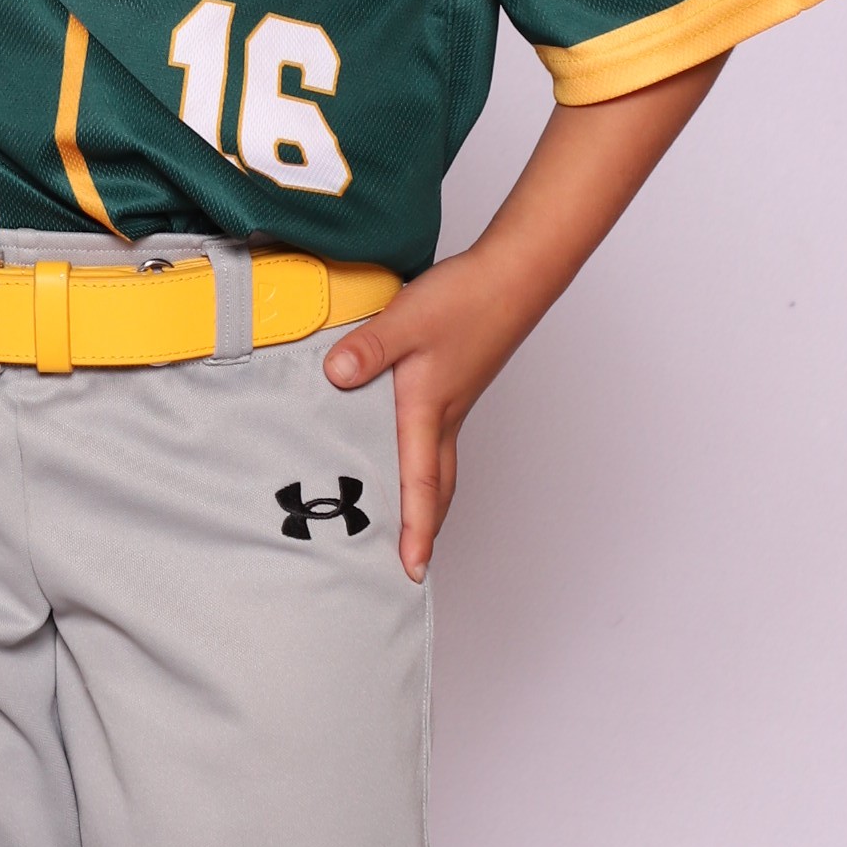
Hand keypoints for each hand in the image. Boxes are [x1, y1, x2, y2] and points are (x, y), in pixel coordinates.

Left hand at [320, 250, 532, 578]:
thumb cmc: (466, 299)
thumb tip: (334, 376)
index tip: (411, 570)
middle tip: (411, 563)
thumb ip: (367, 350)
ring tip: (405, 521)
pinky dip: (424, 461)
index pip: (421, 486)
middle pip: (437, 488)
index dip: (415, 531)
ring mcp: (454, 401)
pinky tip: (401, 446)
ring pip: (440, 465)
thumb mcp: (405, 322)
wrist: (512, 276)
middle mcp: (446, 416)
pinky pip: (439, 438)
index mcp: (430, 412)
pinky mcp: (456, 383)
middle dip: (425, 529)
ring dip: (426, 498)